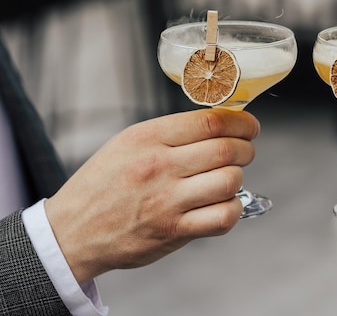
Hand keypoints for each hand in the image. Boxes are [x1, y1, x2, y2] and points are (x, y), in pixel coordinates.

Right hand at [45, 109, 259, 283]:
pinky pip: (223, 217)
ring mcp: (167, 201)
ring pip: (230, 181)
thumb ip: (172, 133)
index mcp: (148, 138)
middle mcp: (159, 166)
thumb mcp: (128, 143)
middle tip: (245, 151)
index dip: (240, 122)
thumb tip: (221, 125)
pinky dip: (233, 208)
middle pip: (226, 150)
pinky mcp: (173, 231)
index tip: (249, 126)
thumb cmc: (103, 183)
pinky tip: (225, 203)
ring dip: (238, 177)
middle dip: (246, 149)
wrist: (71, 231)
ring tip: (230, 177)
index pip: (210, 121)